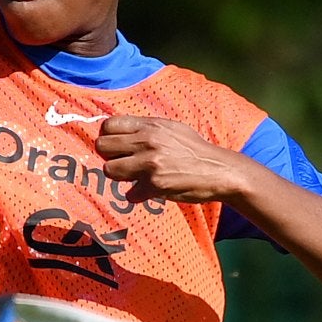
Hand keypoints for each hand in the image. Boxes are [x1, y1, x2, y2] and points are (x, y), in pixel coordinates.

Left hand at [95, 115, 244, 203]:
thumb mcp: (171, 128)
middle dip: (110, 157)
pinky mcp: (155, 185)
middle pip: (102, 146)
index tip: (117, 146)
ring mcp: (150, 163)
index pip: (108, 125)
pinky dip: (137, 196)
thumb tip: (116, 130)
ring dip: (120, 176)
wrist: (219, 171)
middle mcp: (147, 141)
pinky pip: (129, 194)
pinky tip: (148, 191)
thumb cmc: (194, 149)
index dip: (108, 137)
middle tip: (124, 163)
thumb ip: (145, 127)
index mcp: (150, 125)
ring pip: (109, 170)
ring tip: (135, 177)